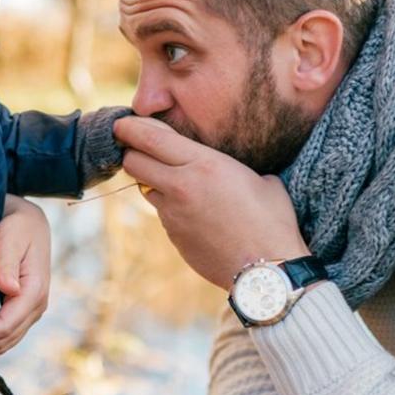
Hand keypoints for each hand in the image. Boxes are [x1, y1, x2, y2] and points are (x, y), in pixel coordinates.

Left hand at [0, 195, 51, 360]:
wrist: (28, 223)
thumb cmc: (17, 226)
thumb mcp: (11, 237)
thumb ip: (8, 262)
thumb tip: (8, 288)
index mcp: (34, 290)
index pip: (6, 324)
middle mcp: (34, 306)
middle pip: (2, 340)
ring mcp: (27, 312)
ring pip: (0, 343)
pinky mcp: (16, 312)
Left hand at [114, 115, 307, 289]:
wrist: (267, 270)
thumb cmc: (273, 221)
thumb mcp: (259, 179)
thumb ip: (229, 165)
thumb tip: (223, 166)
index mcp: (204, 164)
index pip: (150, 138)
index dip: (130, 128)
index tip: (121, 123)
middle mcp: (181, 186)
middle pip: (133, 162)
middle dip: (131, 152)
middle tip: (137, 148)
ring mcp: (173, 213)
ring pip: (143, 187)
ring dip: (151, 180)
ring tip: (171, 178)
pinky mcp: (173, 235)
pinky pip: (161, 212)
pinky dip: (168, 205)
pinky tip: (192, 210)